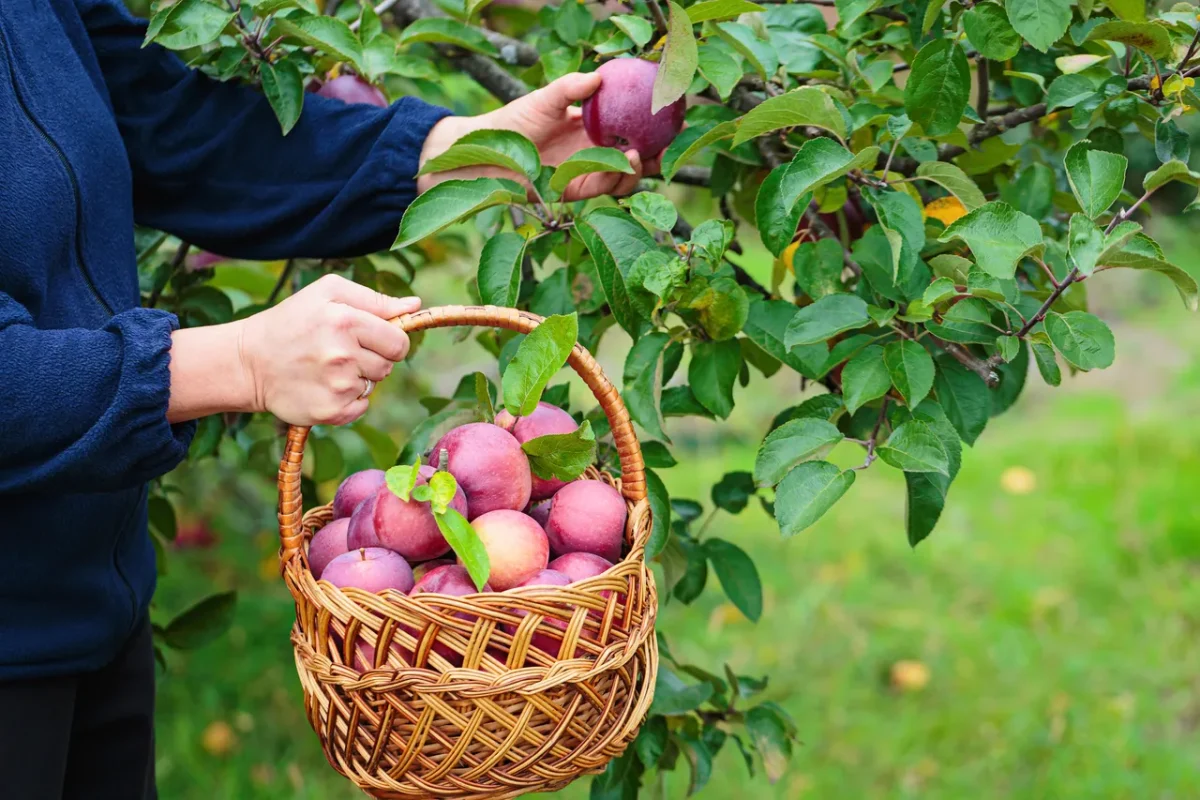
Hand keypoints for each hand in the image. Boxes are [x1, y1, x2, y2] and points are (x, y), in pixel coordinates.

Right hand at [238, 275, 418, 425]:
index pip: (399, 341)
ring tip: (327, 368)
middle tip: (341, 352)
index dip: (390, 341)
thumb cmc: (292, 321)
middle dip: (372, 359)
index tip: (371, 339)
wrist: (249, 362)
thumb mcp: (327, 293)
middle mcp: (343, 354)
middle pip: (388, 365)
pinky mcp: (330, 411)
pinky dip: (348, 401)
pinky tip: (323, 387)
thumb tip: (414, 306)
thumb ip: (375, 299)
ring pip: (373, 385)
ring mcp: (337, 385)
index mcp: (346, 320)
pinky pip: (361, 407)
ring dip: (358, 378)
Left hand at [417, 73, 653, 201]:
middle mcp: (593, 152)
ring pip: (624, 176)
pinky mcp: (576, 191)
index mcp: (591, 127)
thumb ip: (570, 87)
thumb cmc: (513, 122)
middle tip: (670, 144)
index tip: (670, 118)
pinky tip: (622, 164)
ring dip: (638, 168)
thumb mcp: (545, 98)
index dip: (651, 125)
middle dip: (657, 154)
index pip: (629, 126)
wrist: (485, 155)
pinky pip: (604, 186)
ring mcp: (587, 172)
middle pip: (635, 155)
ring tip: (640, 154)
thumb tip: (600, 75)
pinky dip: (616, 178)